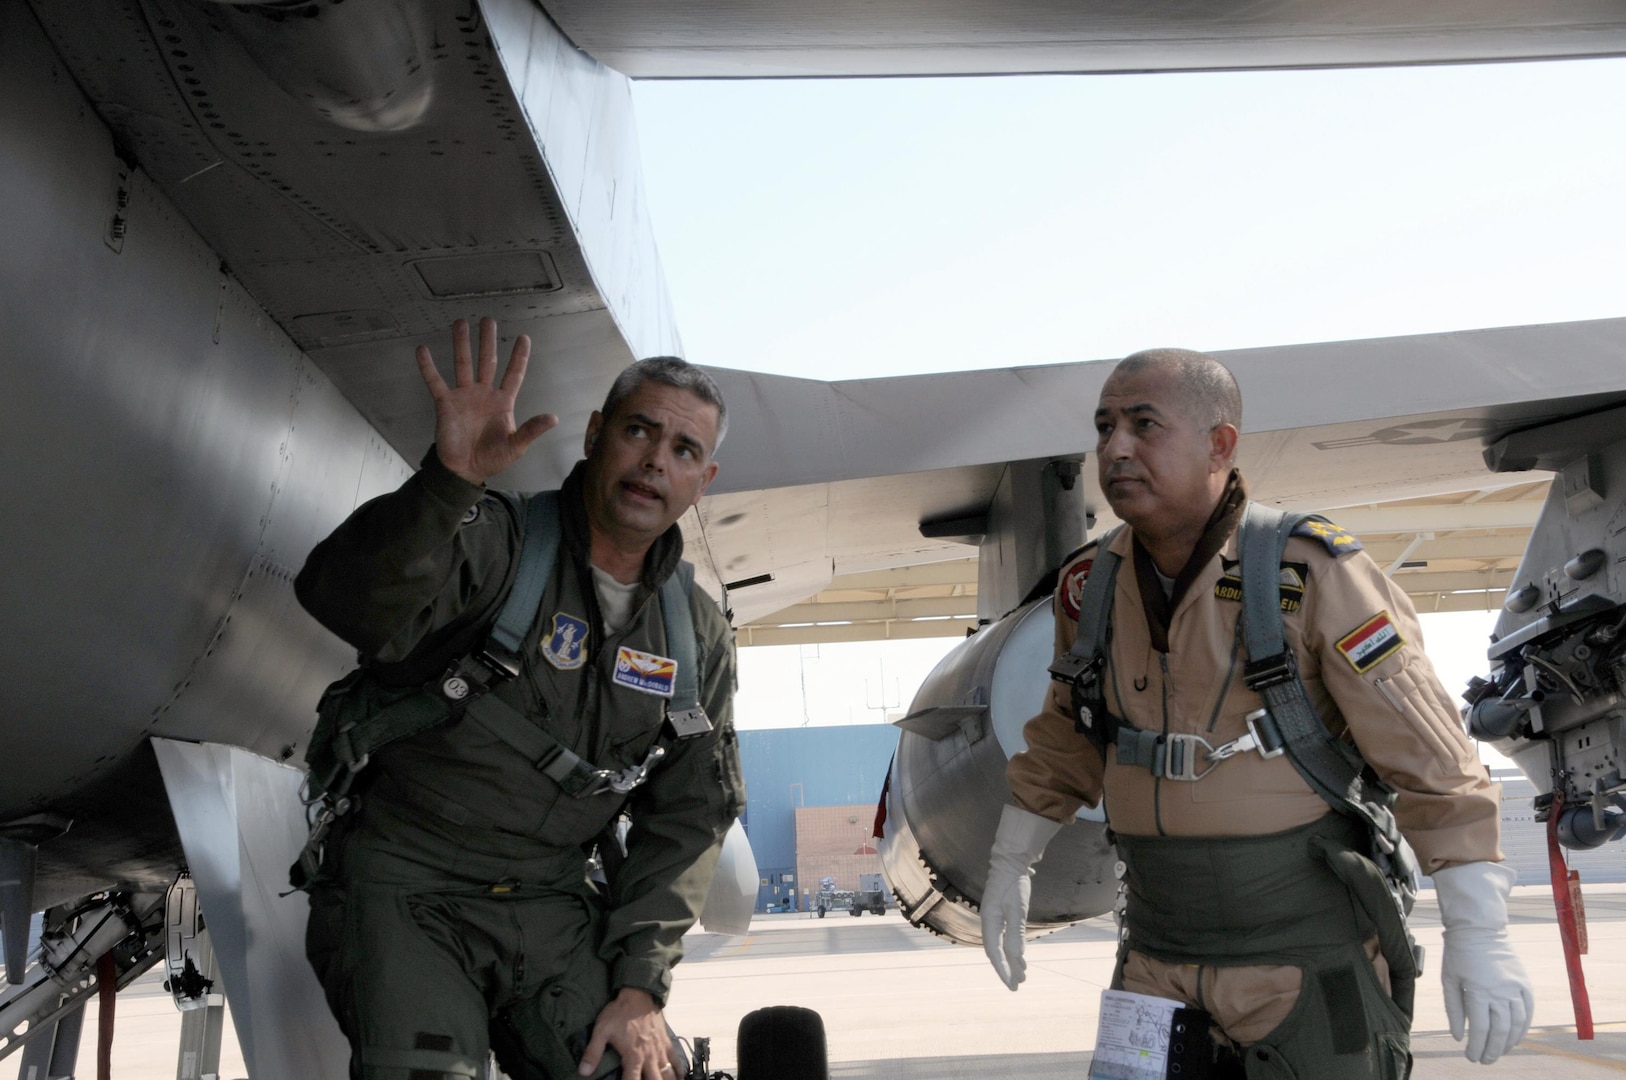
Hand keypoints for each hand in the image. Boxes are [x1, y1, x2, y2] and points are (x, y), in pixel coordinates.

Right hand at [416, 316, 557, 484]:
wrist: (464, 471)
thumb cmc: (491, 459)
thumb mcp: (516, 446)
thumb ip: (531, 430)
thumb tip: (554, 418)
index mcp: (503, 402)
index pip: (514, 374)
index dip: (519, 357)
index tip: (524, 337)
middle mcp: (484, 394)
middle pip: (487, 361)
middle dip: (488, 341)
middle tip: (488, 319)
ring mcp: (464, 397)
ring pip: (463, 364)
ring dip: (461, 344)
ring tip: (460, 322)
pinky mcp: (445, 404)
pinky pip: (435, 381)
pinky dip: (428, 366)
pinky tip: (422, 350)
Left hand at [577, 988, 679, 1078]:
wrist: (638, 994)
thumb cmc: (619, 1012)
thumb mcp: (601, 1031)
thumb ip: (593, 1052)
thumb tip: (584, 1071)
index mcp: (633, 1056)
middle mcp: (649, 1056)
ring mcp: (660, 1050)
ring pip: (668, 1073)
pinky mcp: (666, 1042)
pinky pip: (676, 1060)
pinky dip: (678, 1070)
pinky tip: (679, 1076)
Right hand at [980, 804, 1061, 990]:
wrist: (1010, 861)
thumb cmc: (1014, 883)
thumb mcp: (1018, 909)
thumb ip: (1016, 933)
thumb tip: (1016, 957)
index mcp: (989, 921)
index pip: (994, 951)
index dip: (1002, 969)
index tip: (1011, 984)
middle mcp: (989, 922)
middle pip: (995, 952)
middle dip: (1006, 970)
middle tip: (1016, 987)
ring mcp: (994, 918)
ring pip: (1001, 946)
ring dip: (1011, 961)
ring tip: (1022, 976)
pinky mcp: (1001, 914)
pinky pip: (1005, 938)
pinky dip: (1013, 949)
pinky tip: (1021, 957)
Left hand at [1434, 861, 1532, 1063]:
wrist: (1479, 928)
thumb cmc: (1458, 954)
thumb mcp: (1449, 980)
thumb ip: (1454, 1010)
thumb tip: (1458, 1037)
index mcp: (1478, 990)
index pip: (1480, 1029)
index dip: (1477, 1047)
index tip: (1472, 1057)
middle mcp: (1500, 991)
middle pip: (1500, 1030)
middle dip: (1493, 1049)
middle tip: (1486, 1061)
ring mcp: (1515, 987)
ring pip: (1517, 1023)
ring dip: (1510, 1042)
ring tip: (1500, 1052)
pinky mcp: (1525, 982)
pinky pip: (1528, 1010)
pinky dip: (1524, 1027)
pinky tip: (1516, 1036)